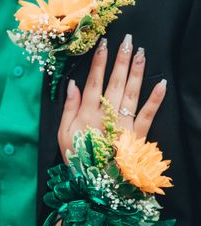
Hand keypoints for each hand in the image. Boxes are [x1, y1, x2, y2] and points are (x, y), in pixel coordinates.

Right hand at [58, 34, 166, 162]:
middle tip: (128, 41)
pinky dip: (156, 99)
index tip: (104, 44)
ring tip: (141, 53)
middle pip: (115, 83)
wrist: (95, 184)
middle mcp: (107, 115)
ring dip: (137, 72)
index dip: (99, 62)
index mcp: (88, 114)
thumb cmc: (78, 157)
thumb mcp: (63, 134)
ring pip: (132, 93)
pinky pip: (148, 115)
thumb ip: (68, 108)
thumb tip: (72, 84)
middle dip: (121, 60)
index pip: (94, 82)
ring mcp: (124, 124)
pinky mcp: (137, 135)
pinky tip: (162, 83)